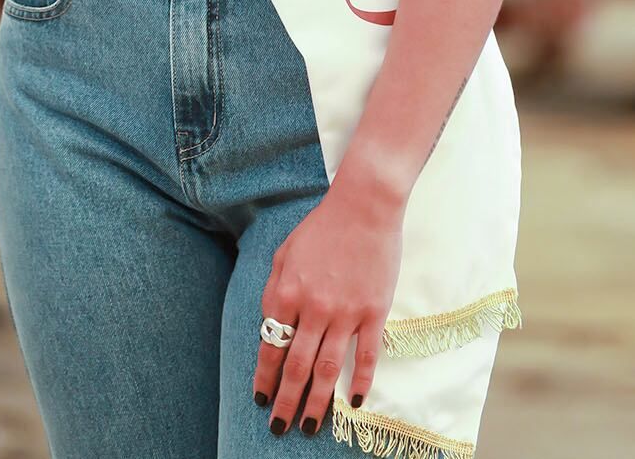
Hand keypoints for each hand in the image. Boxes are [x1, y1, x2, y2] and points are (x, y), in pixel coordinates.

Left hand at [253, 189, 403, 437]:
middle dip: (285, 401)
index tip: (260, 400)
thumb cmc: (321, 227)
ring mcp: (345, 313)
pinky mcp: (373, 312)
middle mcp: (314, 308)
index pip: (271, 346)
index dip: (264, 378)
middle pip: (297, 367)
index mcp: (287, 292)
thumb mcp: (284, 253)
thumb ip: (273, 290)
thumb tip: (269, 325)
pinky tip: (353, 403)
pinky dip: (360, 383)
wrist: (364, 206)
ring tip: (309, 426)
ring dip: (317, 402)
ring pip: (328, 370)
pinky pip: (365, 356)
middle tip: (279, 427)